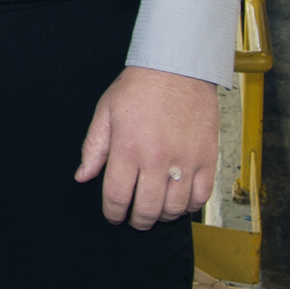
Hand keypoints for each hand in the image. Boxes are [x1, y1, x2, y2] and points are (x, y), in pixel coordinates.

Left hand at [74, 66, 217, 228]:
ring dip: (162, 216)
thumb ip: (94, 148)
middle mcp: (157, 159)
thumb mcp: (105, 112)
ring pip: (174, 208)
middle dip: (137, 220)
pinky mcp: (207, 158)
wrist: (177, 68)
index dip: (113, 213)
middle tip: (134, 219)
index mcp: (128, 148)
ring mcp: (185, 161)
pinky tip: (179, 202)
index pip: (117, 196)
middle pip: (147, 209)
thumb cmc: (140, 87)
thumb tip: (82, 176)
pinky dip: (189, 207)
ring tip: (155, 211)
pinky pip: (201, 197)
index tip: (113, 216)